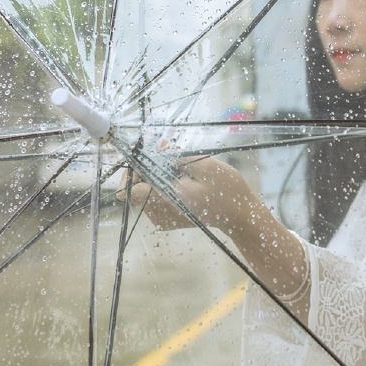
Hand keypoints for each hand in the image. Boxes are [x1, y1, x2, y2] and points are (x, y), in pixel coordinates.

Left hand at [118, 156, 257, 239]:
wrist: (240, 216)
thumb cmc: (227, 191)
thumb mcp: (205, 166)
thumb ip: (176, 156)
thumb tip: (156, 146)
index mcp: (165, 199)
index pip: (126, 190)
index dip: (131, 170)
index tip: (147, 156)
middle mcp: (159, 212)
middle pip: (135, 187)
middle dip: (148, 167)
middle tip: (168, 154)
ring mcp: (162, 218)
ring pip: (146, 191)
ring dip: (158, 175)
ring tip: (182, 169)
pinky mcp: (168, 219)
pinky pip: (155, 198)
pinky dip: (165, 185)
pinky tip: (184, 180)